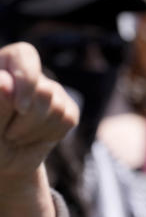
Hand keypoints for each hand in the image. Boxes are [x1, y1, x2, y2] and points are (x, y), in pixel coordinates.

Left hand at [0, 42, 77, 187]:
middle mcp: (27, 75)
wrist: (2, 161)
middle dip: (26, 119)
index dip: (26, 78)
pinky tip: (33, 137)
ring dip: (33, 131)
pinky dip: (48, 135)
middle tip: (7, 133)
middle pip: (43, 90)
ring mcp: (50, 90)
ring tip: (15, 136)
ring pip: (57, 106)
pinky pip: (67, 119)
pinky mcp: (66, 108)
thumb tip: (5, 81)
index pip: (23, 55)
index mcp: (2, 67)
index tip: (20, 107)